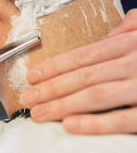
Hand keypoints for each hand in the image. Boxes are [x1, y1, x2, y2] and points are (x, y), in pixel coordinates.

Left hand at [21, 9, 136, 134]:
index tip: (33, 75)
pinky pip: (123, 120)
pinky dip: (96, 124)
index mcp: (127, 44)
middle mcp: (131, 63)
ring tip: (40, 113)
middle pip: (82, 77)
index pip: (81, 55)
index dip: (55, 66)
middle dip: (51, 88)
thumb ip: (131, 26)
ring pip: (94, 97)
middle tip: (27, 98)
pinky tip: (72, 126)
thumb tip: (108, 36)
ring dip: (62, 105)